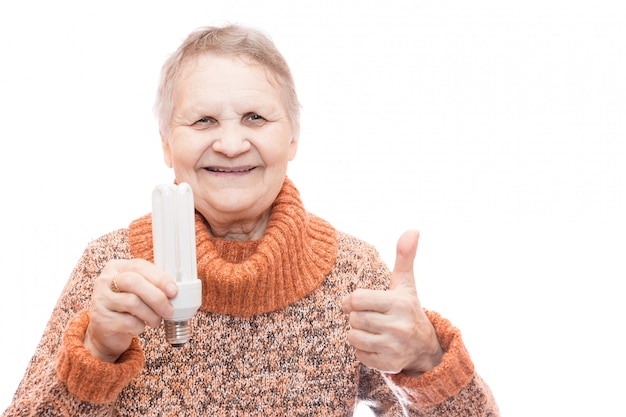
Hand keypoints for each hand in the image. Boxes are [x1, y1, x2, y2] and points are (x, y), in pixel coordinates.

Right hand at [85, 259, 177, 361]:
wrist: (106, 330)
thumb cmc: (127, 306)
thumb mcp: (138, 290)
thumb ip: (152, 285)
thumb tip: (175, 291)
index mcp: (117, 267)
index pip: (139, 266)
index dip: (159, 278)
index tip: (173, 290)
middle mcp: (104, 280)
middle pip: (134, 282)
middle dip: (157, 297)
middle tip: (169, 309)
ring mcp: (100, 299)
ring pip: (132, 302)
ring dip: (151, 314)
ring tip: (156, 320)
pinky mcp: (100, 319)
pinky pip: (127, 322)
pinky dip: (139, 326)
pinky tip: (140, 326)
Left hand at [341, 230, 442, 375]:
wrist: (424, 347)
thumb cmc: (407, 309)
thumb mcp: (406, 284)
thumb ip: (405, 256)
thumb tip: (413, 229)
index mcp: (399, 303)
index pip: (356, 299)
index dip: (352, 301)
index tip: (358, 303)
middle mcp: (398, 326)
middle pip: (354, 318)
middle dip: (357, 317)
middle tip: (371, 318)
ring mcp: (393, 347)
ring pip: (353, 336)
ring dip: (358, 334)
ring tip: (373, 331)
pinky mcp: (387, 364)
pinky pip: (358, 355)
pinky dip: (363, 350)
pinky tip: (377, 345)